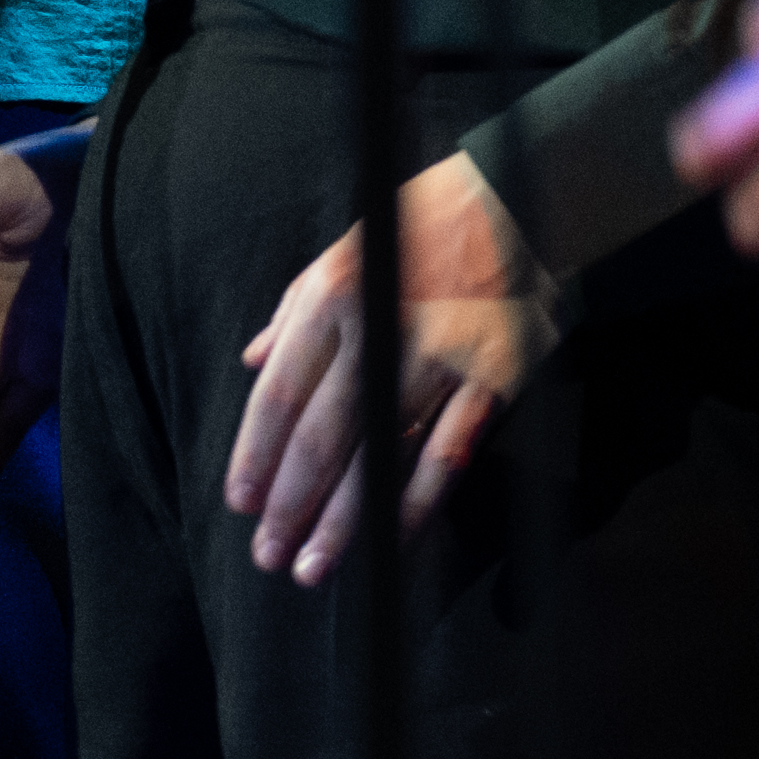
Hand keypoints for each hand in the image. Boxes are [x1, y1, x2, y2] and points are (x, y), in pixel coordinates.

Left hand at [225, 157, 541, 580]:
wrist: (517, 191)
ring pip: (379, 455)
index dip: (256, 455)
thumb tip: (254, 362)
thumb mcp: (343, 249)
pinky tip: (392, 540)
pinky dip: (418, 501)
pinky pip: (447, 452)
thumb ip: (294, 311)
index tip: (241, 503)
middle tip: (269, 555)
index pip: (281, 394)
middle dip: (290, 504)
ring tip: (313, 567)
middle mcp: (379, 331)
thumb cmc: (421, 220)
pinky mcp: (492, 377)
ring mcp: (439, 358)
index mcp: (334, 296)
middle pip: (323, 437)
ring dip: (343, 519)